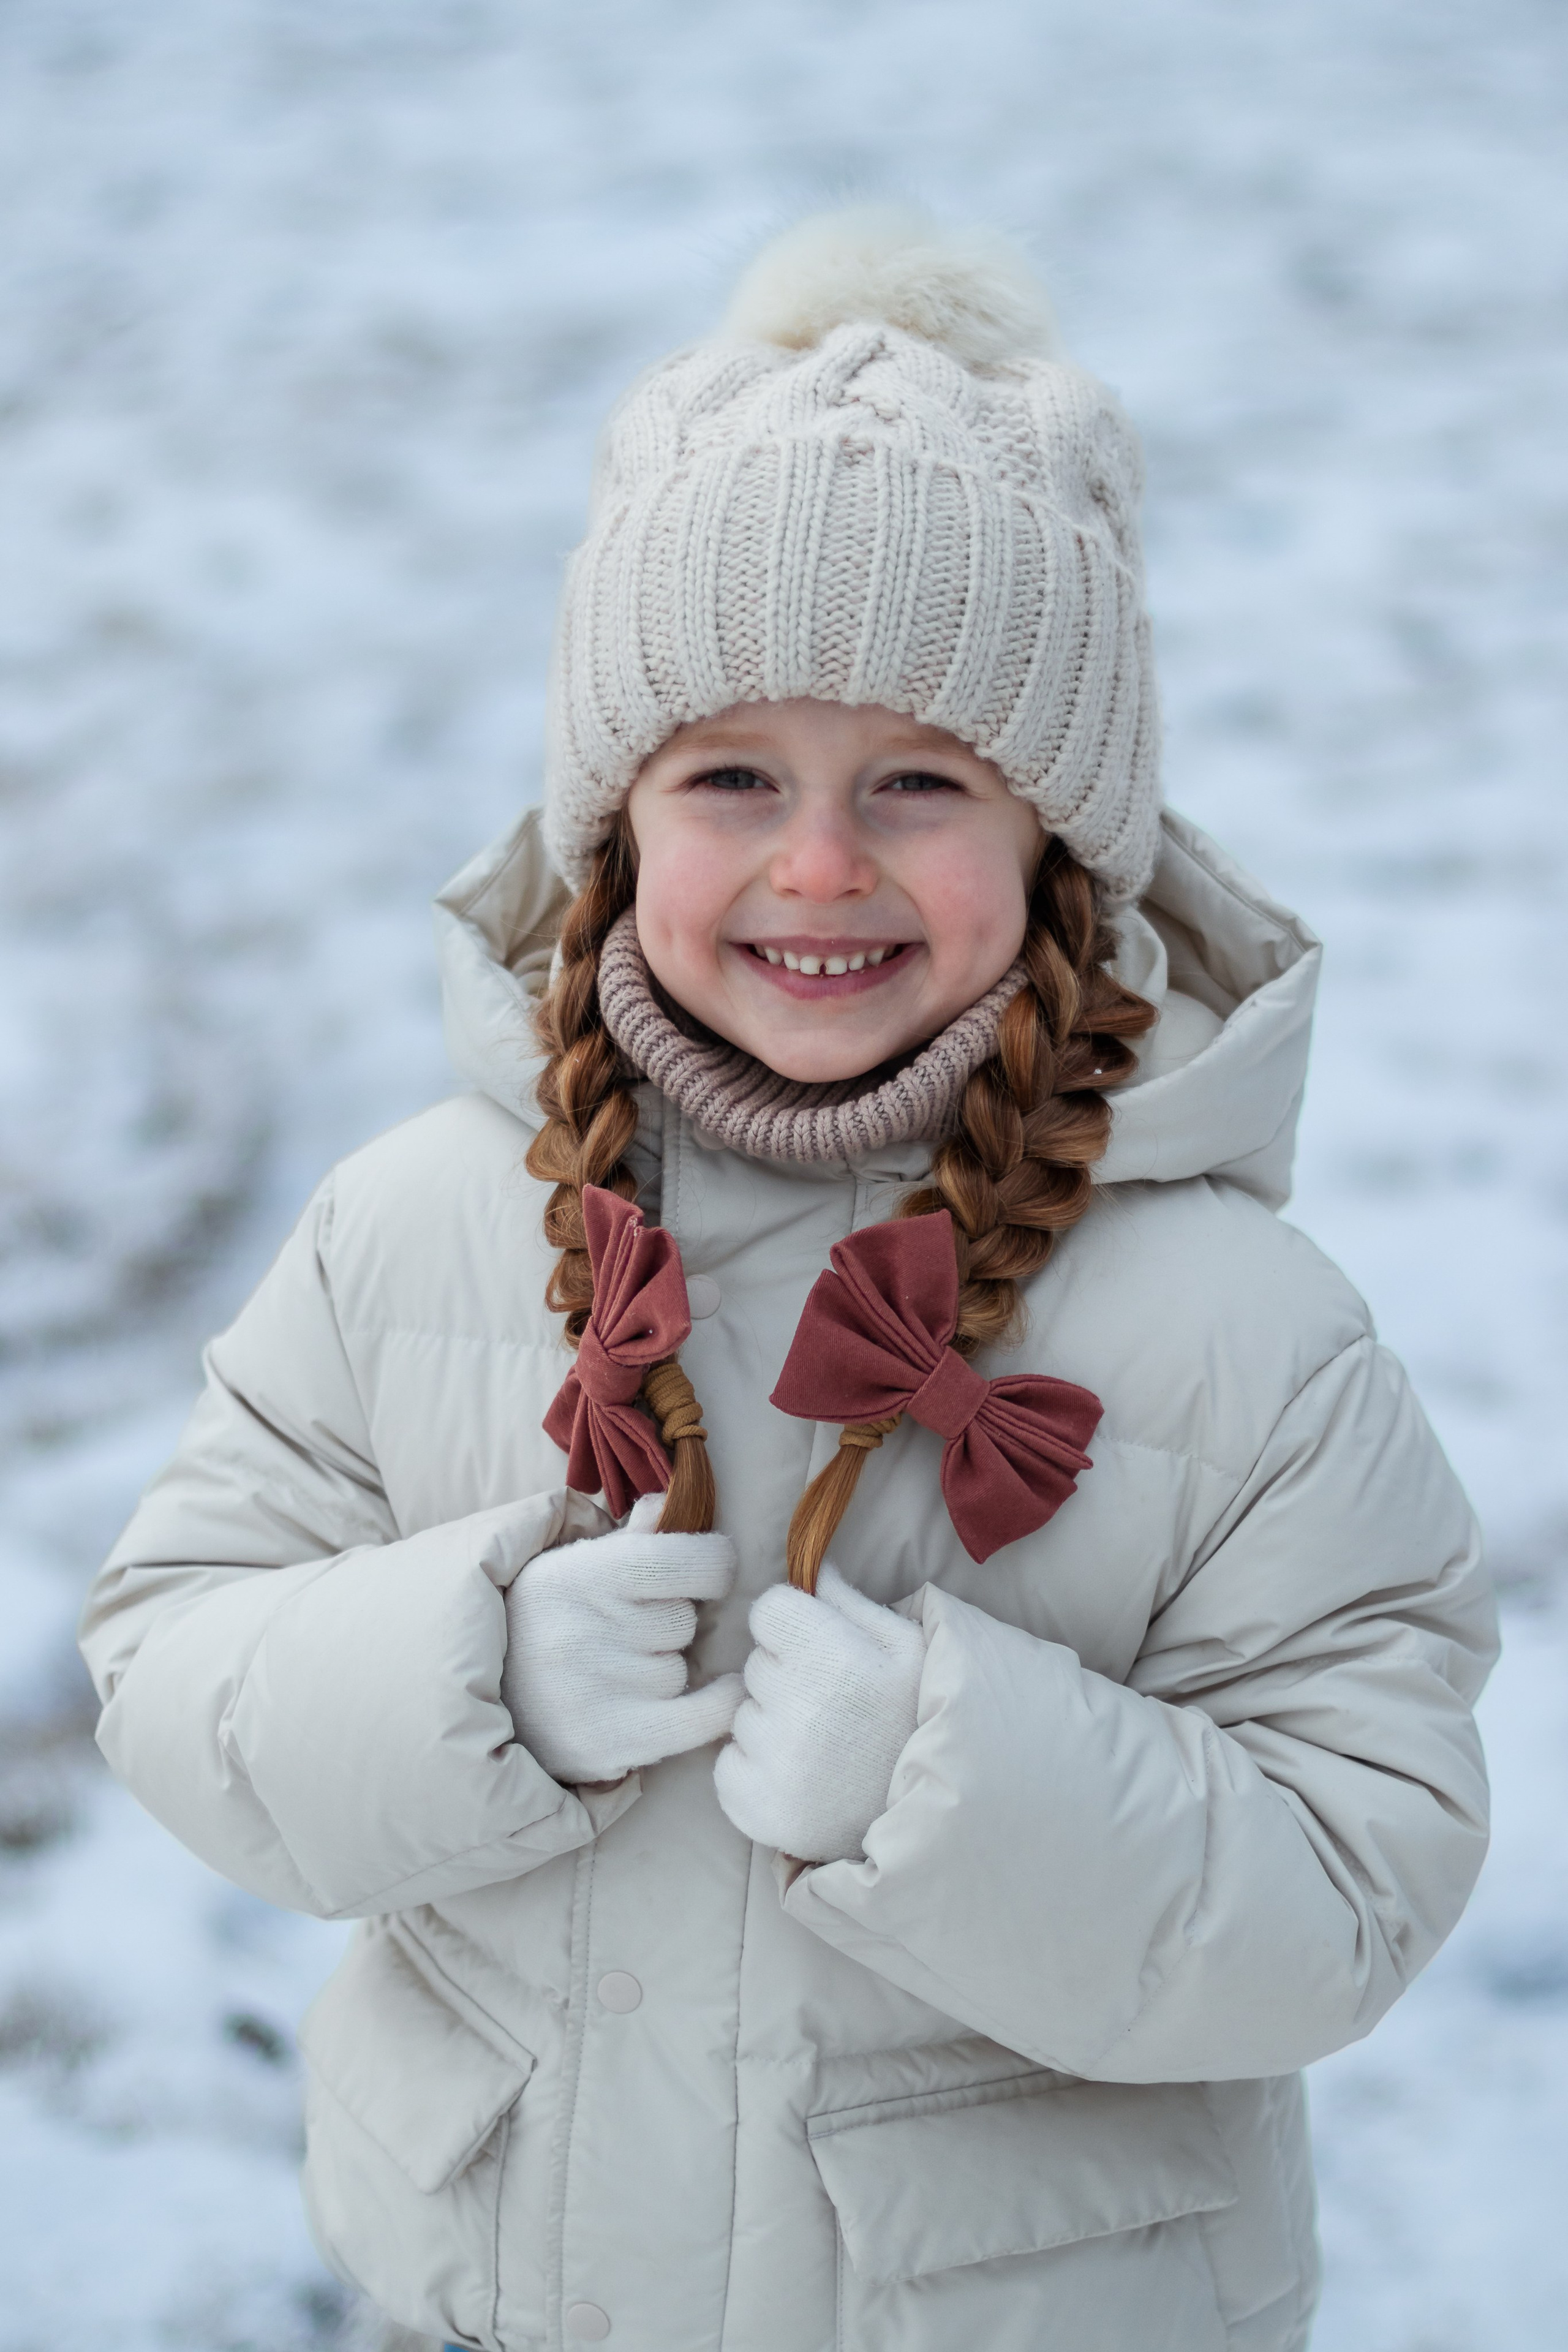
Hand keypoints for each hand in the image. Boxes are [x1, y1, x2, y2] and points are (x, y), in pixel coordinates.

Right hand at [501, 1496, 742, 1783]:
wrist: (486, 1701)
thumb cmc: (543, 1621)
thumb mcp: (570, 1565)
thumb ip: (628, 1537)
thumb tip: (669, 1503)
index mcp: (576, 1576)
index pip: (682, 1561)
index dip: (713, 1562)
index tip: (710, 1568)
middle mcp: (583, 1632)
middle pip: (683, 1620)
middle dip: (670, 1621)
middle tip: (630, 1631)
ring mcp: (594, 1692)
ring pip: (680, 1670)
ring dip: (665, 1669)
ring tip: (618, 1671)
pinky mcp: (607, 1744)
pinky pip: (699, 1720)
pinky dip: (718, 1707)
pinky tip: (718, 1693)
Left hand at [713, 1564, 925, 1862]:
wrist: (926, 1815)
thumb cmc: (915, 1720)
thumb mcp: (908, 1649)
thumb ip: (852, 1602)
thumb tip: (810, 1568)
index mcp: (833, 1659)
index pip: (767, 1611)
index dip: (792, 1626)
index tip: (818, 1649)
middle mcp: (796, 1710)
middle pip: (754, 1664)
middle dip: (783, 1675)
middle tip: (829, 1705)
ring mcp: (771, 1764)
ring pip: (741, 1715)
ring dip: (770, 1723)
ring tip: (820, 1746)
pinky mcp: (753, 1809)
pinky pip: (727, 1765)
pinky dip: (752, 1769)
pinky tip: (797, 1777)